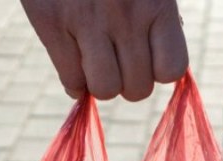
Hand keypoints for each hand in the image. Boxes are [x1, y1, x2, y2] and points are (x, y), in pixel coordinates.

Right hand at [21, 0, 188, 100]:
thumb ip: (157, 16)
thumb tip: (163, 71)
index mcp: (156, 2)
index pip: (171, 70)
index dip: (157, 71)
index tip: (145, 58)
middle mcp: (125, 14)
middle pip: (138, 88)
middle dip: (127, 82)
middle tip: (116, 62)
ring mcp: (86, 19)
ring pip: (105, 89)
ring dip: (101, 84)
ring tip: (95, 64)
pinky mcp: (51, 21)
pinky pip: (71, 78)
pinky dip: (74, 82)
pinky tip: (74, 63)